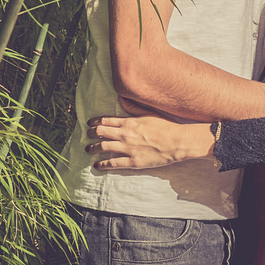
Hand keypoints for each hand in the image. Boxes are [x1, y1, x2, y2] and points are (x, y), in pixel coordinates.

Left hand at [87, 114, 212, 169]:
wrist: (176, 142)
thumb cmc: (166, 126)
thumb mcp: (149, 112)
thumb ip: (134, 107)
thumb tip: (121, 98)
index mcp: (129, 122)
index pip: (106, 120)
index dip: (95, 122)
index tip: (90, 123)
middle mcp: (125, 134)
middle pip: (101, 133)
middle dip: (92, 134)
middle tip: (88, 135)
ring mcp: (128, 148)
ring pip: (103, 148)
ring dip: (93, 148)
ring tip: (88, 149)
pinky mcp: (133, 161)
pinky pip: (114, 163)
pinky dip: (103, 164)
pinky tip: (96, 165)